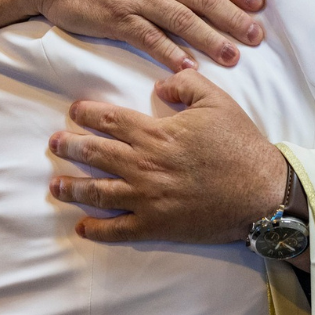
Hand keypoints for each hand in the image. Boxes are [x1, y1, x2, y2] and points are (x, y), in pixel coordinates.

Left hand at [48, 69, 287, 243]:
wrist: (260, 191)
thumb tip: (159, 84)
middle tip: (53, 143)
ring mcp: (147, 198)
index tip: (74, 112)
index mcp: (156, 133)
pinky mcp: (156, 225)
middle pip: (95, 154)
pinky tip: (82, 227)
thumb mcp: (217, 100)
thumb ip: (185, 84)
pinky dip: (97, 230)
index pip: (110, 120)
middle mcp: (143, 165)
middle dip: (70, 147)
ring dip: (73, 187)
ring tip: (56, 185)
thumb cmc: (240, 144)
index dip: (88, 114)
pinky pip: (118, 230)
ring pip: (98, 192)